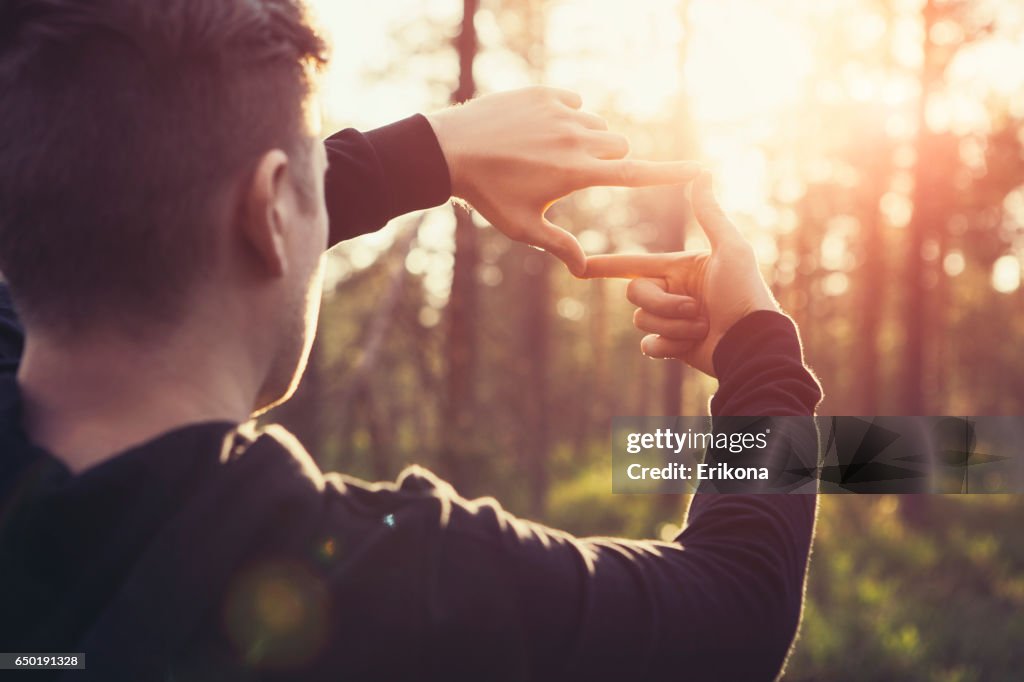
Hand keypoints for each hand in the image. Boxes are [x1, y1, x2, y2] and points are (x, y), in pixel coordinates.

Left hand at [425, 87, 700, 275]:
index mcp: (577, 173)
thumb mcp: (523, 227)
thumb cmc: (488, 195)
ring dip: (587, 140)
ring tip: (548, 154)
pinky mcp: (545, 93)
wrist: (451, 149)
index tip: (702, 168)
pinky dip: (567, 116)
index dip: (672, 174)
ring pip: (597, 125)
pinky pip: (575, 103)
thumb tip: (584, 270)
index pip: (636, 174)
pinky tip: (538, 130)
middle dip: (609, 160)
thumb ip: (559, 245)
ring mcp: (560, 112)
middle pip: (620, 147)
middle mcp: (576, 138)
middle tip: (576, 172)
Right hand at [583, 172, 779, 375]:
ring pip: (642, 320)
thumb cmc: (745, 293)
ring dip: (674, 325)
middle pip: (636, 293)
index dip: (606, 265)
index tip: (580, 267)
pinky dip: (669, 345)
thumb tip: (702, 172)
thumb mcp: (730, 248)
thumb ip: (710, 213)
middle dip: (664, 303)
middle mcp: (672, 292)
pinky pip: (649, 345)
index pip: (634, 264)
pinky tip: (690, 346)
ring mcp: (671, 320)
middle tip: (698, 309)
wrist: (753, 343)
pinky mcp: (672, 346)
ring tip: (703, 327)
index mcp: (679, 269)